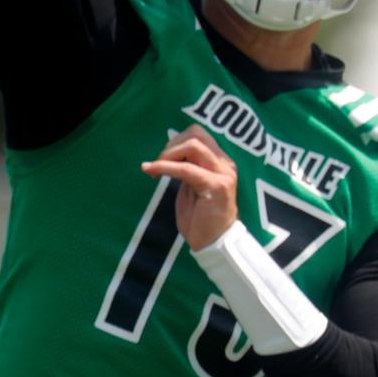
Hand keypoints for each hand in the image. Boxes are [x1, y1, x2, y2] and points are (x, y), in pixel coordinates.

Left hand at [141, 124, 237, 251]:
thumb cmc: (201, 218)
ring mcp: (223, 174)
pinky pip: (186, 169)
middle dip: (171, 144)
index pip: (199, 135)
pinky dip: (165, 167)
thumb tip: (172, 151)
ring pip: (193, 145)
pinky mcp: (216, 186)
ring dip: (168, 153)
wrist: (214, 243)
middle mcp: (225, 164)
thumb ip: (188, 168)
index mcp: (221, 162)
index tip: (162, 157)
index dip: (176, 141)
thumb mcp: (192, 186)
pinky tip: (152, 171)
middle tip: (158, 161)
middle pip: (196, 133)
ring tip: (156, 168)